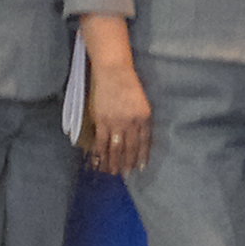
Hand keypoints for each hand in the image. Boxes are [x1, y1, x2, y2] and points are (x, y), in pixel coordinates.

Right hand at [83, 59, 152, 174]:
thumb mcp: (142, 103)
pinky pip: (101, 141)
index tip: (140, 168)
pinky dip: (101, 153)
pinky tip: (100, 161)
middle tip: (125, 174)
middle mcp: (131, 122)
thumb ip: (141, 120)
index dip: (142, 156)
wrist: (114, 71)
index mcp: (144, 118)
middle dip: (127, 163)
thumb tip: (139, 138)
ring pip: (115, 148)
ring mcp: (116, 122)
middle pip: (130, 148)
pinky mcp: (101, 120)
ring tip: (112, 172)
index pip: (144, 142)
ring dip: (113, 162)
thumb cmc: (130, 84)